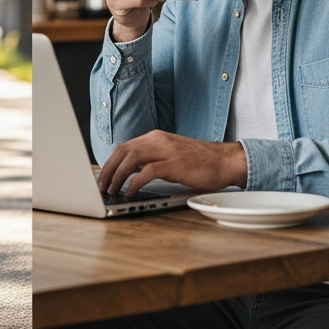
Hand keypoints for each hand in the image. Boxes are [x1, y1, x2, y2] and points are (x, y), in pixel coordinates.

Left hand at [97, 129, 248, 196]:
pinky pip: (147, 171)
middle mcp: (159, 139)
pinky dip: (135, 182)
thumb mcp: (172, 156)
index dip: (110, 162)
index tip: (103, 176)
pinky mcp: (175, 163)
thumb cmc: (201, 162)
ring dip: (118, 176)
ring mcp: (167, 150)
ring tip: (112, 190)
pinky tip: (130, 191)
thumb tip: (131, 173)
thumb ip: (153, 160)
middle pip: (123, 151)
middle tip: (102, 186)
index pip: (125, 146)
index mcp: (157, 137)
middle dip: (108, 169)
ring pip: (131, 158)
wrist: (226, 161)